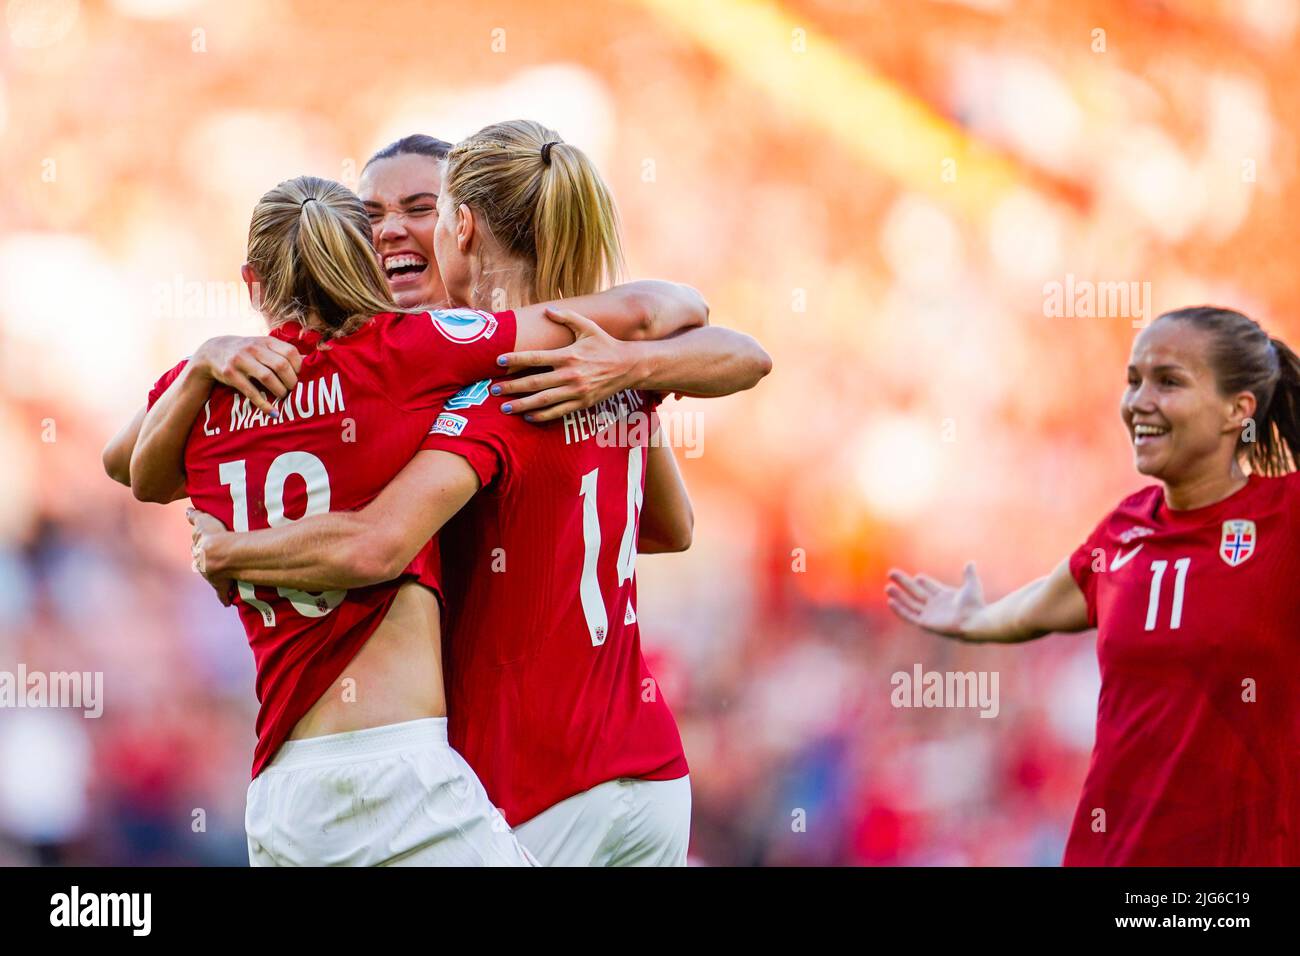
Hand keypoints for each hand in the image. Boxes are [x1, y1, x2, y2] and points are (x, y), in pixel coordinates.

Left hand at [187, 507, 234, 606]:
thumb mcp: (205, 521)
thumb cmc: (215, 535)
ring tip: (223, 574)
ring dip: (214, 576)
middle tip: (213, 559)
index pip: (197, 546)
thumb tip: (187, 511)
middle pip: (201, 562)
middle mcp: (201, 563)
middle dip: (204, 561)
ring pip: (210, 576)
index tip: (204, 545)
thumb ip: (196, 517)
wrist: (221, 554)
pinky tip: (227, 602)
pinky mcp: (221, 586)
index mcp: (198, 549)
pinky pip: (223, 594)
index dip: (201, 545)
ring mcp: (210, 576)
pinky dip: (224, 598)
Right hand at [193, 335, 302, 416]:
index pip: (290, 352)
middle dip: (291, 381)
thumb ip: (281, 352)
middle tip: (293, 390)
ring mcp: (241, 360)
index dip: (299, 367)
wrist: (213, 351)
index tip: (299, 377)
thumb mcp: (263, 345)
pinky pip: (251, 391)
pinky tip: (273, 412)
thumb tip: (308, 362)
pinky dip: (264, 404)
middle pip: (281, 365)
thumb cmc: (246, 351)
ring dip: (280, 391)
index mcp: (266, 341)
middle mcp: (254, 348)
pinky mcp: (230, 374)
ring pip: (267, 377)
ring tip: (283, 396)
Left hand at [492, 308, 640, 421]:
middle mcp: (570, 374)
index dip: (515, 360)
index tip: (498, 362)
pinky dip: (543, 416)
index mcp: (568, 355)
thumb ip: (567, 317)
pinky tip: (529, 417)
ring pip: (543, 401)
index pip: (535, 358)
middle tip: (493, 390)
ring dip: (522, 405)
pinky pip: (558, 412)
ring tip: (505, 408)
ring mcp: (575, 391)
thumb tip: (548, 310)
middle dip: (512, 387)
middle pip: (534, 382)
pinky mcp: (582, 403)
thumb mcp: (588, 327)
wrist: (628, 366)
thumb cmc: (605, 344)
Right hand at [886, 562, 984, 638]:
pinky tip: (890, 601)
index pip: (930, 587)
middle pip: (916, 592)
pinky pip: (909, 615)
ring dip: (899, 596)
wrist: (974, 621)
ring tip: (888, 587)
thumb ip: (969, 574)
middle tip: (892, 573)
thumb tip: (971, 562)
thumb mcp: (972, 585)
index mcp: (945, 596)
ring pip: (910, 603)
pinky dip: (899, 609)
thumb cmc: (975, 605)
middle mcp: (936, 605)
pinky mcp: (925, 623)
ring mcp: (930, 614)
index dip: (924, 582)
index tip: (917, 577)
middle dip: (904, 583)